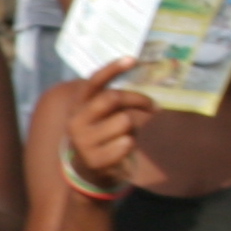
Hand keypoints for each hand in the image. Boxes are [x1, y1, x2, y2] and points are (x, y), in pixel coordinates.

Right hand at [62, 60, 157, 192]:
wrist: (87, 171)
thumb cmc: (101, 136)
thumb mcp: (100, 115)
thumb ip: (113, 100)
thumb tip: (141, 84)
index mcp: (78, 105)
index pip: (94, 81)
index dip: (113, 68)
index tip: (133, 59)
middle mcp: (76, 120)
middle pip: (113, 98)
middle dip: (138, 100)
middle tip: (153, 106)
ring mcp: (83, 141)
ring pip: (124, 121)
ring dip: (136, 126)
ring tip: (134, 132)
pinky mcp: (94, 159)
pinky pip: (126, 143)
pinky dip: (132, 142)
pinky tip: (127, 146)